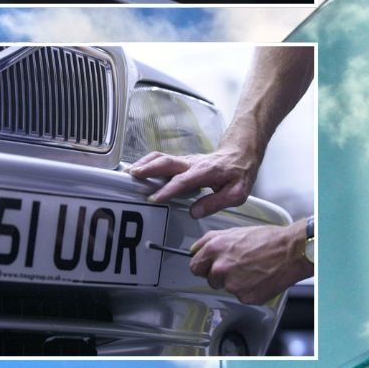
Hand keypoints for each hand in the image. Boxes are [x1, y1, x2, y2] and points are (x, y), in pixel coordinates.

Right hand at [128, 146, 258, 218]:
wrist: (240, 154)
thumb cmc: (239, 174)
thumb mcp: (237, 193)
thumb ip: (216, 203)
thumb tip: (194, 212)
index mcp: (206, 172)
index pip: (184, 181)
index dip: (168, 189)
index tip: (154, 198)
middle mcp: (193, 164)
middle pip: (167, 162)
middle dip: (149, 169)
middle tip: (132, 176)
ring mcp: (186, 161)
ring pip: (162, 158)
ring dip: (145, 163)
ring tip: (128, 173)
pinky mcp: (182, 162)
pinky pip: (163, 160)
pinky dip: (148, 163)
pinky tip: (137, 171)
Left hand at [189, 221, 312, 304]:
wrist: (290, 252)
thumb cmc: (267, 239)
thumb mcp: (234, 231)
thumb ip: (210, 240)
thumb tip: (194, 249)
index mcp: (215, 249)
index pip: (195, 266)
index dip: (203, 265)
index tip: (209, 266)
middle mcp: (220, 268)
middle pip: (209, 279)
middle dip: (218, 275)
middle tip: (236, 266)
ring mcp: (232, 285)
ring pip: (225, 287)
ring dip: (234, 282)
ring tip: (251, 269)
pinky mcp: (244, 297)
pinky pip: (240, 295)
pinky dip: (248, 289)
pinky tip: (258, 278)